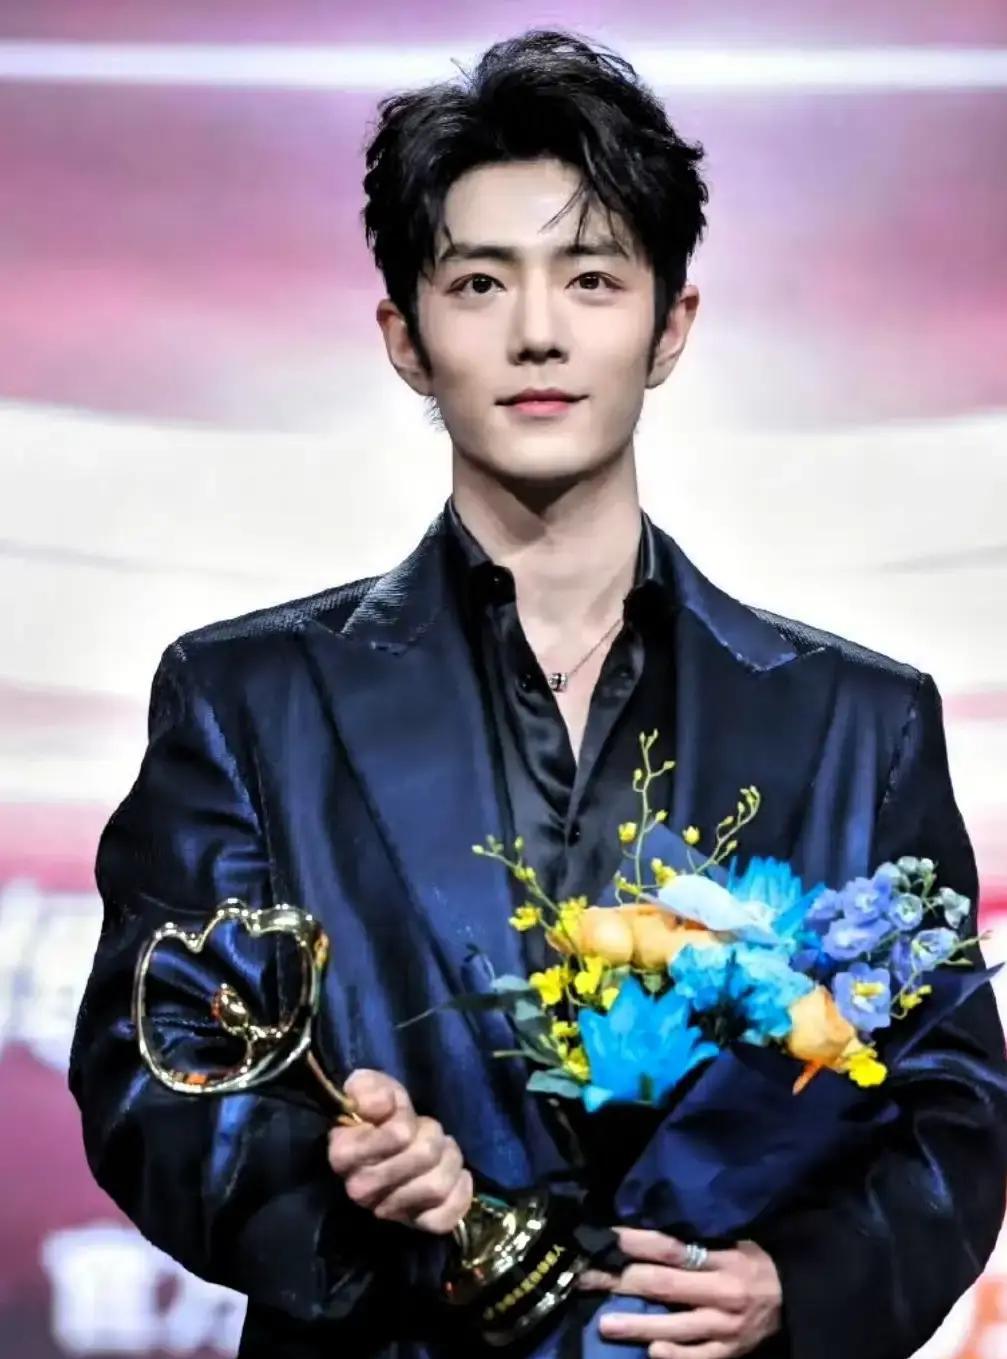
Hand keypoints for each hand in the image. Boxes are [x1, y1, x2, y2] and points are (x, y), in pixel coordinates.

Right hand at [326, 1069, 472, 1234]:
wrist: (386, 1143)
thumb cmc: (378, 1113)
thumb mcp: (371, 1087)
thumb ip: (370, 1089)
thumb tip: (380, 1106)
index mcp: (344, 1154)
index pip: (399, 1135)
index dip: (407, 1119)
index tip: (400, 1117)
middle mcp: (360, 1189)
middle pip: (424, 1157)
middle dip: (433, 1136)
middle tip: (427, 1131)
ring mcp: (387, 1211)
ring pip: (437, 1186)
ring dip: (449, 1160)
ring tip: (441, 1150)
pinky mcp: (413, 1225)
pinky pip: (445, 1218)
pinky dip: (460, 1194)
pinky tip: (458, 1176)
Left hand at [578, 1227, 781, 1358]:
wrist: (796, 1299)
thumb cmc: (755, 1263)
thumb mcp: (733, 1243)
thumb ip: (697, 1244)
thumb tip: (648, 1235)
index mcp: (723, 1260)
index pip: (673, 1249)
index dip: (639, 1243)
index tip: (610, 1239)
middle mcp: (722, 1293)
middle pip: (666, 1287)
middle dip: (624, 1282)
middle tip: (590, 1279)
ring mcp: (725, 1327)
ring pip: (676, 1328)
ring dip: (638, 1325)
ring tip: (606, 1324)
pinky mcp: (730, 1352)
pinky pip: (698, 1357)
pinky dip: (675, 1355)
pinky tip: (650, 1352)